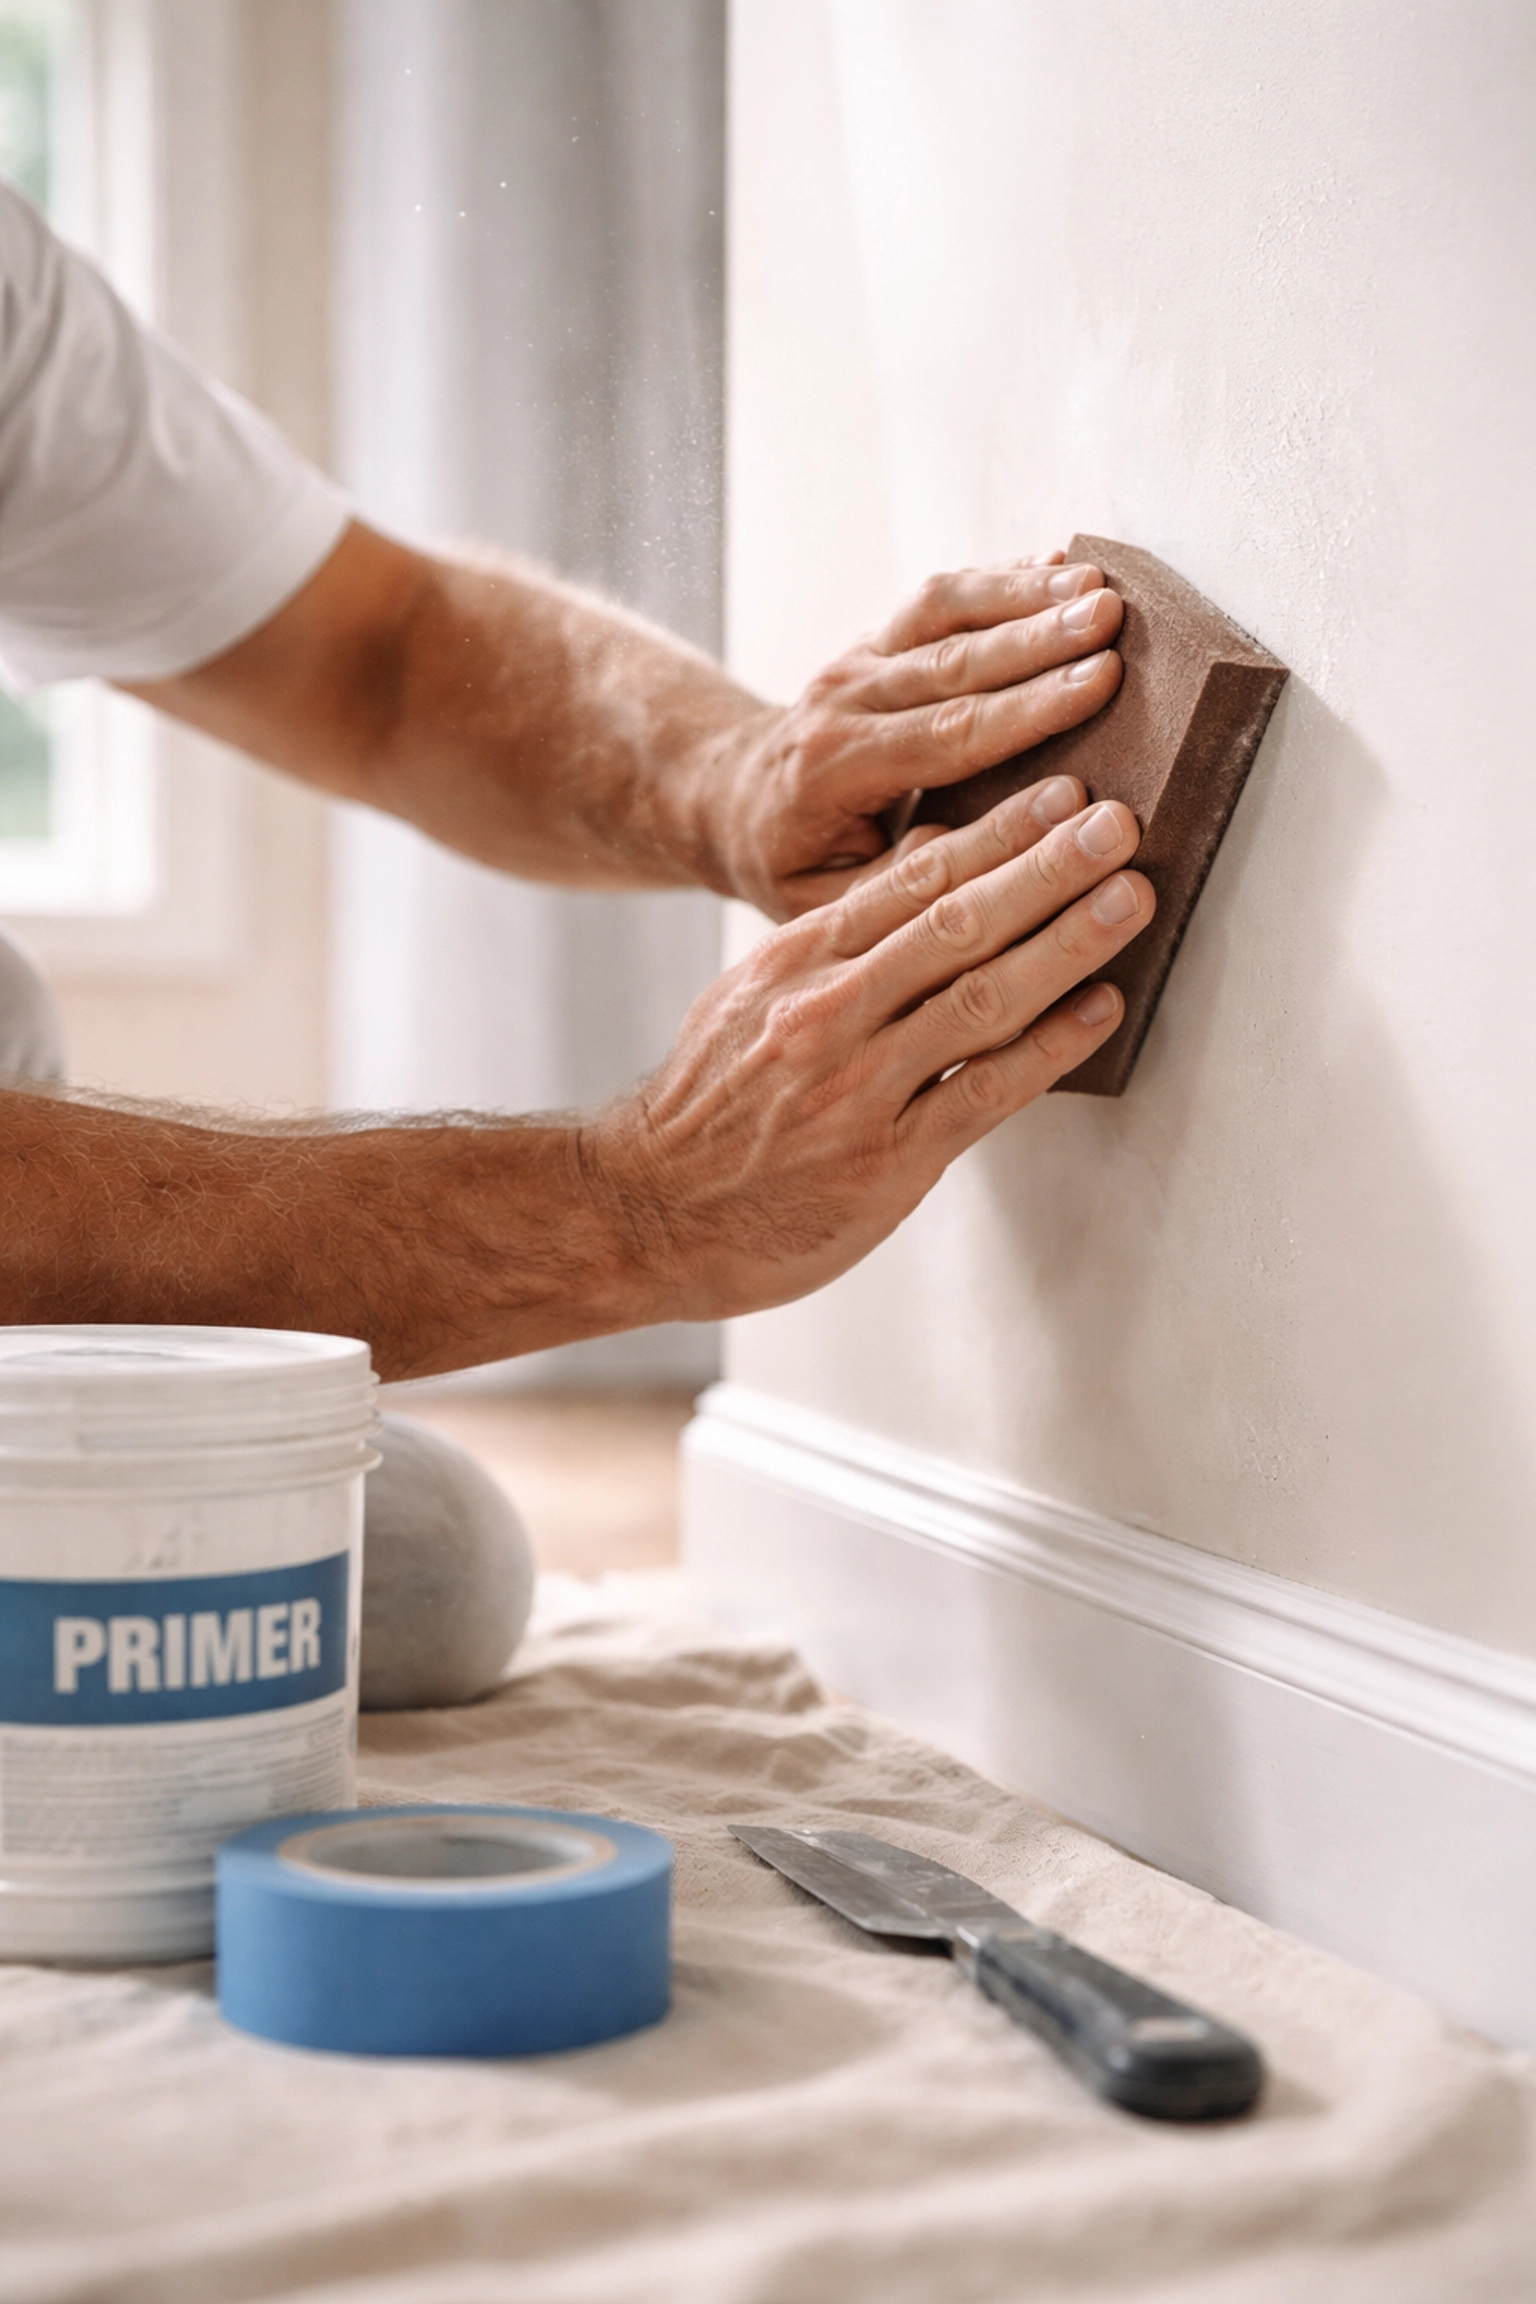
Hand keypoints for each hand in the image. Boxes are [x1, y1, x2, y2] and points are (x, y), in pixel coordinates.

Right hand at [585, 776, 1152, 1320]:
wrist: (644, 1212)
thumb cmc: (711, 1104)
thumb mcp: (755, 998)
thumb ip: (839, 942)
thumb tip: (933, 865)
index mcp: (797, 961)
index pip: (912, 880)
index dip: (997, 833)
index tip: (1062, 792)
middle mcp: (828, 1013)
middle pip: (956, 923)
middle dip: (1047, 868)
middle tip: (1121, 822)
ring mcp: (859, 1088)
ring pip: (980, 998)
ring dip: (1066, 942)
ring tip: (1131, 898)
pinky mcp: (886, 1162)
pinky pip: (983, 1093)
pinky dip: (1049, 1049)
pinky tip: (1100, 1010)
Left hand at [709, 553, 1124, 920]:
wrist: (736, 805)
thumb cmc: (792, 864)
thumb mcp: (824, 902)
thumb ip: (896, 883)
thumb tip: (974, 860)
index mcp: (831, 769)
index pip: (943, 733)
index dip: (1024, 710)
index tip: (1096, 686)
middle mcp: (842, 701)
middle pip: (952, 661)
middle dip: (1039, 639)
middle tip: (1113, 623)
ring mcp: (858, 662)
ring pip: (945, 613)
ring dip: (1026, 595)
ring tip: (1100, 586)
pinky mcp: (877, 641)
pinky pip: (940, 601)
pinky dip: (1001, 579)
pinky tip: (1059, 567)